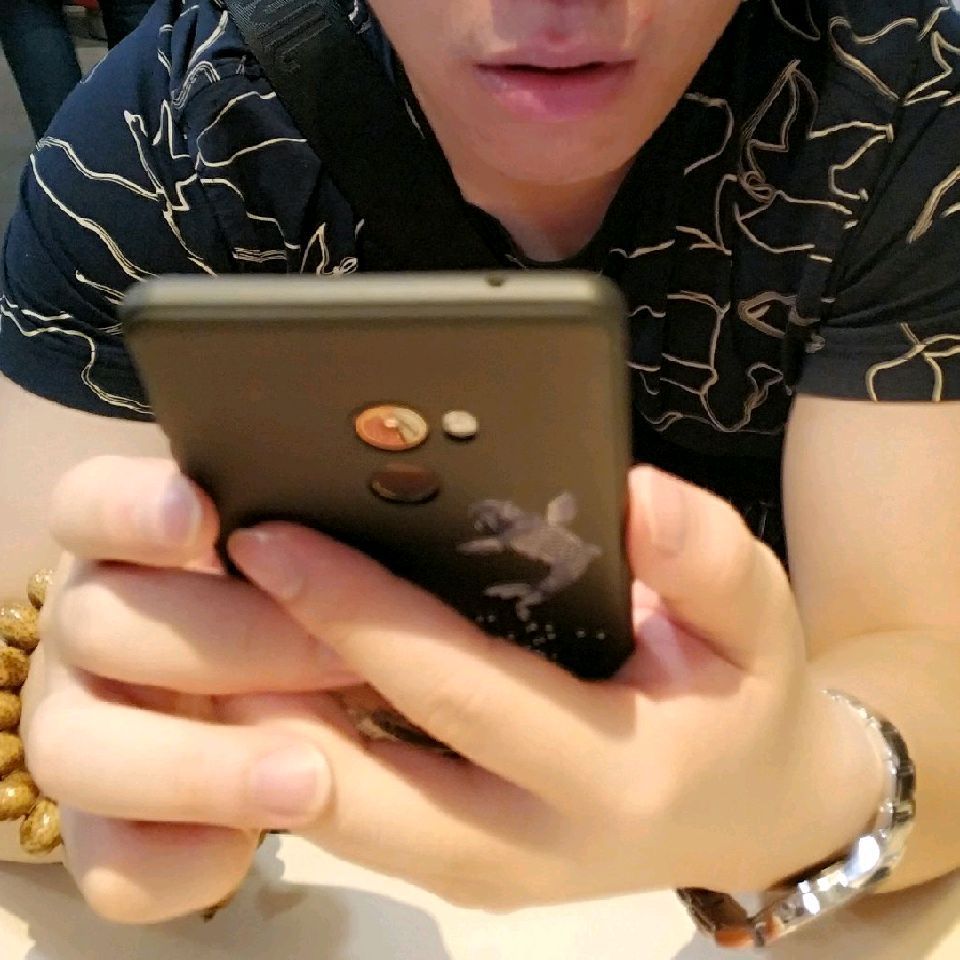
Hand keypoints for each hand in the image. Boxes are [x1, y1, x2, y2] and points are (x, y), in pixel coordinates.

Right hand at [20, 457, 360, 921]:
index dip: (131, 509)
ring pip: (78, 750)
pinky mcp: (105, 828)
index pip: (88, 505)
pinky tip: (251, 847)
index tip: (202, 518)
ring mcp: (83, 729)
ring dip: (196, 766)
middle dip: (228, 643)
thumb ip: (315, 543)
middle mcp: (91, 629)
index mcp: (129, 546)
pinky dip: (178, 857)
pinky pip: (110, 862)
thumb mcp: (314, 564)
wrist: (284, 704)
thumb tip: (362, 542)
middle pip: (97, 625)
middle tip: (340, 659)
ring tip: (309, 780)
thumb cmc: (306, 609)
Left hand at [222, 466, 884, 907]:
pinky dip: (286, 750)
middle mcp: (526, 847)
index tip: (269, 538)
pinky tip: (253, 674)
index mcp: (607, 775)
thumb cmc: (745, 702)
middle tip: (196, 583)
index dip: (358, 613)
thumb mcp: (760, 623)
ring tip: (200, 627)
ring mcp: (478, 876)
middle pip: (357, 781)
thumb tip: (636, 496)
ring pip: (330, 813)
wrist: (750, 814)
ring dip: (254, 728)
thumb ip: (711, 557)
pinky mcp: (451, 871)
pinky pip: (346, 814)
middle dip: (263, 681)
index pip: (455, 690)